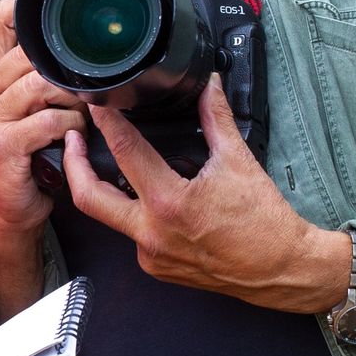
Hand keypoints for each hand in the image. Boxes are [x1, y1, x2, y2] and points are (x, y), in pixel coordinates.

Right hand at [0, 0, 86, 239]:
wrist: (7, 208)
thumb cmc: (23, 155)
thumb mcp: (24, 108)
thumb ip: (36, 75)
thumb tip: (76, 45)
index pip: (2, 18)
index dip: (34, 13)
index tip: (65, 29)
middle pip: (32, 50)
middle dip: (69, 69)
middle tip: (85, 90)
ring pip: (43, 83)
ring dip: (73, 99)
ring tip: (81, 115)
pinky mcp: (4, 142)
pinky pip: (49, 120)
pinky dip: (71, 127)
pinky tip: (74, 136)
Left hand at [62, 74, 349, 313]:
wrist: (283, 270)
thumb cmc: (266, 222)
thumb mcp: (238, 161)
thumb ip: (216, 119)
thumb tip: (209, 85)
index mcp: (169, 204)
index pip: (125, 152)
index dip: (106, 122)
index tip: (96, 104)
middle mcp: (151, 234)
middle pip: (88, 197)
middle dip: (73, 163)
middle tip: (72, 137)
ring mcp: (150, 255)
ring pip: (110, 216)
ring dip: (104, 187)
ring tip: (103, 160)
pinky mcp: (156, 266)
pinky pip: (132, 233)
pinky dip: (134, 210)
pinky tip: (145, 193)